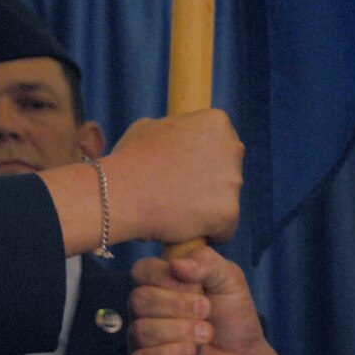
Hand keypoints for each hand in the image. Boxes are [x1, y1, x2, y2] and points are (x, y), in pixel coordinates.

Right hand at [103, 110, 243, 245]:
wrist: (121, 194)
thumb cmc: (130, 160)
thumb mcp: (151, 128)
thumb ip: (177, 131)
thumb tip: (180, 137)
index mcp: (216, 122)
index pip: (221, 145)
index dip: (200, 160)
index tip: (183, 170)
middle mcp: (232, 147)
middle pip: (228, 171)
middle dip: (209, 183)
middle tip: (179, 192)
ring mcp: (233, 181)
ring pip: (226, 200)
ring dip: (206, 207)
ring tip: (177, 209)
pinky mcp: (230, 212)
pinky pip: (225, 228)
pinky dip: (208, 232)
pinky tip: (186, 228)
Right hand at [129, 248, 285, 354]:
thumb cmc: (233, 319)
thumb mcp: (229, 281)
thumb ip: (207, 263)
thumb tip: (176, 264)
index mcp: (159, 285)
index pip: (142, 271)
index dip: (166, 277)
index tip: (197, 287)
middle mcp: (144, 312)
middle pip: (139, 300)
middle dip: (177, 306)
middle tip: (207, 312)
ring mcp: (141, 341)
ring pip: (142, 330)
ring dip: (180, 331)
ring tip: (206, 335)